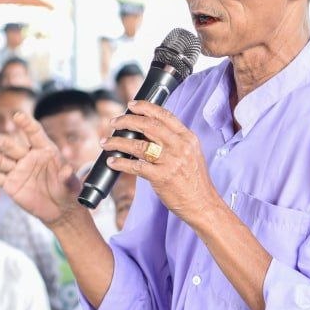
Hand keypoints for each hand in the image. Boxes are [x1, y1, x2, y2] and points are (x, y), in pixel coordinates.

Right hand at [0, 113, 79, 226]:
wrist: (60, 210)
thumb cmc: (68, 192)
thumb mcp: (72, 186)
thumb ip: (67, 177)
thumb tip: (66, 171)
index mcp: (45, 150)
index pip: (34, 133)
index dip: (26, 124)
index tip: (18, 116)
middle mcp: (28, 156)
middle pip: (12, 146)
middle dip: (1, 143)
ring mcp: (18, 169)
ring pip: (0, 160)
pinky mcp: (10, 183)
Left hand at [101, 101, 221, 226]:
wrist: (202, 204)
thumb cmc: (195, 181)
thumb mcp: (191, 153)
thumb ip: (175, 140)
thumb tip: (150, 130)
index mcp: (187, 138)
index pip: (164, 115)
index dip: (145, 107)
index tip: (131, 105)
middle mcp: (180, 146)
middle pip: (148, 125)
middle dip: (126, 120)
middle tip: (114, 123)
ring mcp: (170, 162)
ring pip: (138, 145)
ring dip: (117, 142)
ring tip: (106, 143)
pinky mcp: (161, 177)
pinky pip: (135, 166)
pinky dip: (121, 163)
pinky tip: (112, 161)